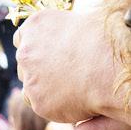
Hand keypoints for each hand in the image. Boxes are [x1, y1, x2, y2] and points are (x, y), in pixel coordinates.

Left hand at [15, 9, 123, 124]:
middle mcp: (26, 52)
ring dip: (45, 89)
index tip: (48, 54)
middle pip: (25, 64)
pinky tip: (77, 101)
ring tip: (74, 89)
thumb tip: (64, 45)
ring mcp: (30, 79)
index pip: (22, 38)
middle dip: (39, 69)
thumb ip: (64, 33)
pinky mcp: (38, 102)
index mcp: (36, 26)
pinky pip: (42, 105)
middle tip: (64, 75)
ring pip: (31, 87)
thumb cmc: (104, 43)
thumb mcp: (81, 24)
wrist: (108, 67)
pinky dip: (55, 105)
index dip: (36, 47)